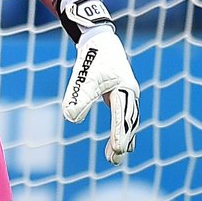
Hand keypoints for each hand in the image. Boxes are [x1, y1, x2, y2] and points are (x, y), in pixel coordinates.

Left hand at [62, 26, 139, 164]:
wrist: (99, 40)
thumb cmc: (92, 57)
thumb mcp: (84, 77)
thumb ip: (79, 97)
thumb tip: (71, 119)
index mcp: (125, 89)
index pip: (123, 117)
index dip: (120, 134)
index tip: (117, 151)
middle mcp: (130, 93)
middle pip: (129, 121)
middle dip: (123, 140)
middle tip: (114, 160)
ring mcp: (127, 93)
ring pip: (128, 120)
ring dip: (123, 137)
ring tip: (114, 156)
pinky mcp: (120, 94)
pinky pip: (124, 116)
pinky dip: (121, 129)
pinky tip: (116, 142)